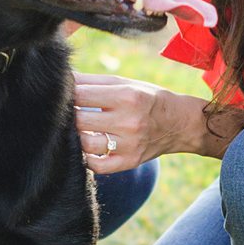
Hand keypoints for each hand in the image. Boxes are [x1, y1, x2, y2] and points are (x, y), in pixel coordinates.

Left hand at [71, 73, 202, 171]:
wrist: (180, 124)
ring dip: (75, 136)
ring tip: (77, 128)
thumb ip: (93, 81)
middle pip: (80, 120)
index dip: (66, 94)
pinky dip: (87, 158)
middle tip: (65, 112)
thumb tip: (63, 78)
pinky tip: (88, 148)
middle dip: (67, 115)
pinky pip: (97, 166)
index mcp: (127, 96)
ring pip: (85, 144)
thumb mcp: (126, 83)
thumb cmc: (148, 99)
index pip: (81, 95)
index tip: (62, 95)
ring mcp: (129, 145)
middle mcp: (128, 121)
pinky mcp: (129, 162)